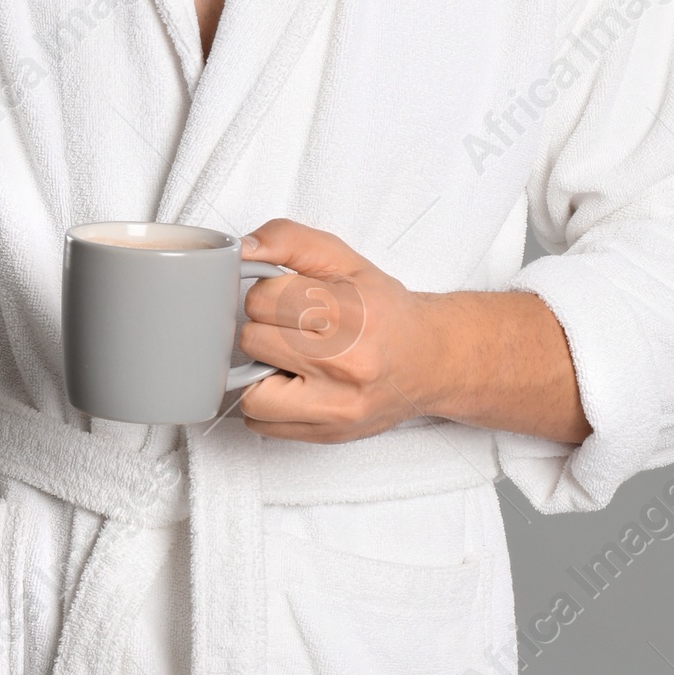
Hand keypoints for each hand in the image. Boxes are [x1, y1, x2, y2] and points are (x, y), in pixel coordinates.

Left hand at [234, 220, 431, 442]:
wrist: (430, 359)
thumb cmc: (384, 310)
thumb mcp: (343, 259)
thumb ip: (289, 240)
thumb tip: (243, 248)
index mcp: (348, 311)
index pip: (262, 300)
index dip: (268, 294)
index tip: (288, 299)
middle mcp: (345, 362)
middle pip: (252, 340)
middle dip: (265, 330)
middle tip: (294, 329)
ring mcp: (336, 405)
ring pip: (250, 391)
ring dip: (261, 373)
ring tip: (290, 361)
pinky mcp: (329, 434)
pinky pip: (262, 424)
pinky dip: (268, 405)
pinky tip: (294, 387)